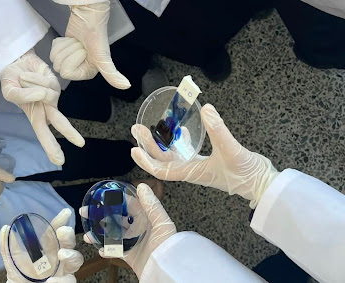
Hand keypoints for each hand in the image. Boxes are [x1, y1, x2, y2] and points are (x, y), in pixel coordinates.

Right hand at [0, 50, 84, 165]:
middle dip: (69, 132)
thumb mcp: (9, 92)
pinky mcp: (56, 83)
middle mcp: (46, 109)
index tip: (59, 161)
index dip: (51, 148)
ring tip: (24, 80)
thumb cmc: (11, 81)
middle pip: (59, 122)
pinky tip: (30, 75)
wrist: (15, 62)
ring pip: (46, 95)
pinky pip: (46, 83)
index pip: (44, 135)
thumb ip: (21, 96)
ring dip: (31, 85)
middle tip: (80, 144)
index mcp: (34, 117)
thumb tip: (42, 95)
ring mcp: (52, 96)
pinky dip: (35, 78)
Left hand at [0, 209, 83, 282]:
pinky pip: (69, 280)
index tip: (64, 213)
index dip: (61, 221)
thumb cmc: (20, 277)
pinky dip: (62, 280)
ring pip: (77, 259)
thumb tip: (5, 228)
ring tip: (61, 254)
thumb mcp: (12, 260)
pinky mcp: (63, 282)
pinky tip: (51, 281)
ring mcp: (62, 270)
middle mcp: (58, 257)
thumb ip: (7, 246)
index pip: (56, 231)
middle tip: (61, 232)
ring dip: (71, 254)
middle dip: (68, 234)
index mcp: (47, 248)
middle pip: (69, 242)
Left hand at [50, 1, 129, 88]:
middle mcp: (77, 69)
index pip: (66, 72)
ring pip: (54, 57)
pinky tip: (70, 39)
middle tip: (80, 45)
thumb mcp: (103, 58)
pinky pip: (52, 49)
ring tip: (76, 42)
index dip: (72, 59)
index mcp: (85, 74)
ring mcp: (68, 59)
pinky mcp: (62, 49)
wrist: (88, 17)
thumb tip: (126, 86)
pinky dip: (61, 41)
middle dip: (68, 51)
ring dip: (65, 45)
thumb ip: (112, 74)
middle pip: (58, 66)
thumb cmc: (97, 36)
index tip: (84, 51)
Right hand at [81, 183, 175, 277]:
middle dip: (101, 215)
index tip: (101, 196)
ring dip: (99, 234)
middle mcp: (138, 229)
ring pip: (112, 234)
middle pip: (116, 219)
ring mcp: (132, 242)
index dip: (115, 199)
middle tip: (86, 213)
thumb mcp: (162, 223)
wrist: (165, 271)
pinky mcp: (129, 256)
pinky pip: (114, 251)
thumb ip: (152, 205)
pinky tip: (99, 249)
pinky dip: (105, 250)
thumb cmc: (167, 246)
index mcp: (146, 219)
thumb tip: (142, 186)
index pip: (128, 205)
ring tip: (88, 234)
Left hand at [131, 104, 279, 207]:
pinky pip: (188, 151)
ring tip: (151, 128)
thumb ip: (218, 129)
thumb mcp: (231, 149)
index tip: (134, 149)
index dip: (146, 161)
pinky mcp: (208, 161)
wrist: (263, 183)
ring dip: (161, 142)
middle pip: (164, 159)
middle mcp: (191, 170)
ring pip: (174, 155)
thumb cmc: (247, 173)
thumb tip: (206, 109)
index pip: (162, 169)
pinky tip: (181, 130)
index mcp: (192, 172)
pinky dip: (181, 141)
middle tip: (137, 129)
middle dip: (148, 145)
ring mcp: (199, 166)